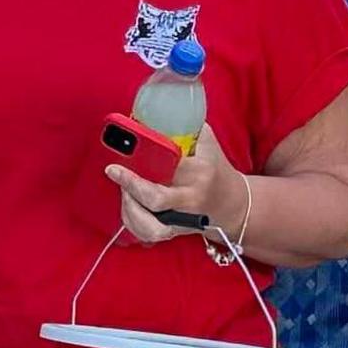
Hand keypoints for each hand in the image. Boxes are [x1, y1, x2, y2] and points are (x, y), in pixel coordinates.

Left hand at [107, 131, 244, 245]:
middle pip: (155, 198)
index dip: (143, 162)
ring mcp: (183, 219)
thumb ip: (186, 127)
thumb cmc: (216, 170)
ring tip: (125, 191)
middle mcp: (191, 198)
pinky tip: (129, 207)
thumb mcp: (207, 144)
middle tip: (114, 171)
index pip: (169, 166)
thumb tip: (155, 113)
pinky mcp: (175, 232)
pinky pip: (148, 234)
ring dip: (129, 208)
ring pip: (149, 225)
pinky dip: (133, 223)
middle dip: (130, 185)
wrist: (233, 205)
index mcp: (200, 172)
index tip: (121, 157)